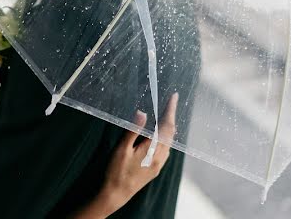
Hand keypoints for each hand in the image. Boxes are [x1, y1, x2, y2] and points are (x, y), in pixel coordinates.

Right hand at [95, 93, 179, 215]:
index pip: (166, 126)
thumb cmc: (116, 171)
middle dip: (171, 116)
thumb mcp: (121, 148)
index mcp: (153, 150)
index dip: (170, 110)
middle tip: (171, 102)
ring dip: (169, 127)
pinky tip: (160, 135)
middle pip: (170, 133)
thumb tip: (143, 113)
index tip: (174, 97)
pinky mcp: (155, 168)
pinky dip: (165, 138)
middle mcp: (160, 157)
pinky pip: (165, 149)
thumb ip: (133, 130)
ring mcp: (159, 164)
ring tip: (166, 115)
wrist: (116, 194)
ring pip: (169, 142)